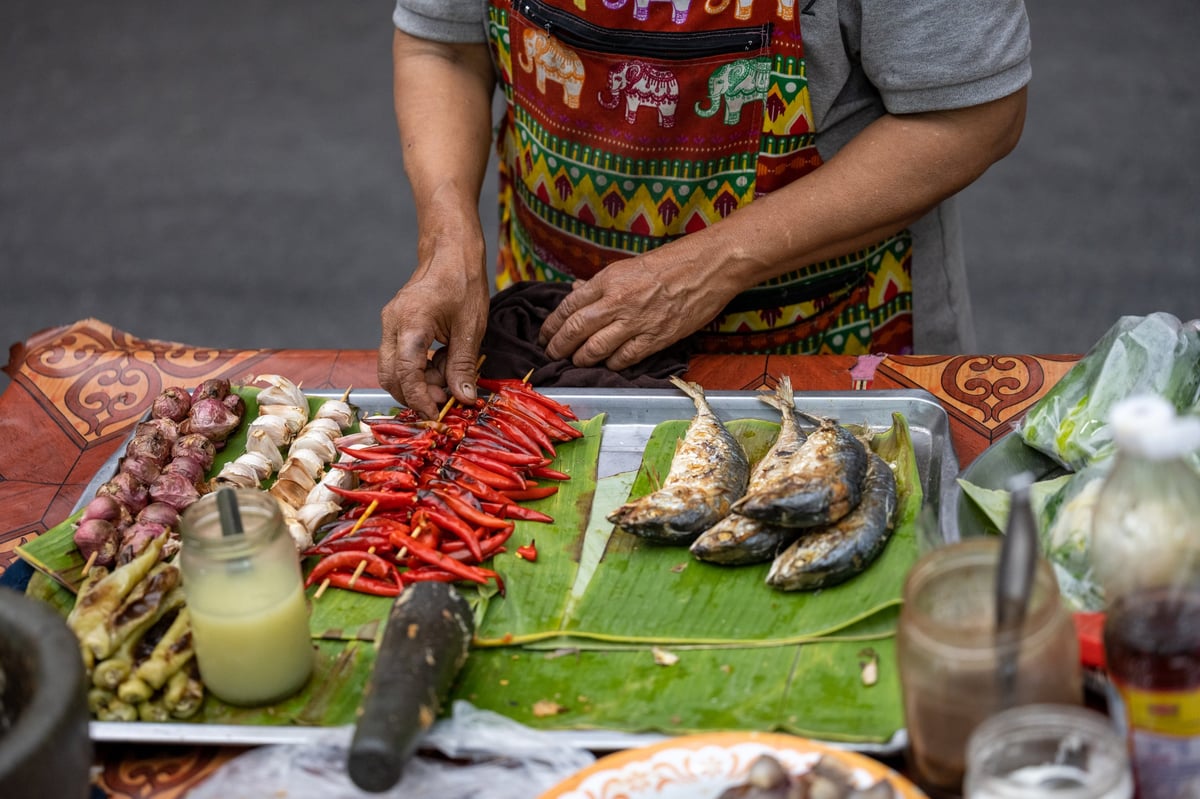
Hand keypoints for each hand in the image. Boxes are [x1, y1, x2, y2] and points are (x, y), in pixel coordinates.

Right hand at [378, 263, 488, 418]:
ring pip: (392, 369)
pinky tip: (442, 364)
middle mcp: (392, 325)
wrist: (450, 251)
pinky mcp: (395, 326)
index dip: (420, 399)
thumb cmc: (463, 282)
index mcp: (411, 323)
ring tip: (448, 378)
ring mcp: (390, 324)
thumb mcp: (471, 328)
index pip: (406, 374)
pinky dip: (418, 369)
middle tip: (444, 400)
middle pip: (390, 376)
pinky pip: (399, 357)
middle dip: (415, 395)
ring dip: (418, 383)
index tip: (437, 414)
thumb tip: (463, 398)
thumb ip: (463, 366)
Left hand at [538, 253, 731, 369]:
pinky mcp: (655, 338)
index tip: (545, 335)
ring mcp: (636, 322)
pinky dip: (612, 364)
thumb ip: (600, 283)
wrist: (707, 267)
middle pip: (576, 330)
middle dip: (558, 346)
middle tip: (551, 354)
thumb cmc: (671, 263)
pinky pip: (624, 358)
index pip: (568, 306)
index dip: (552, 325)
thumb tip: (576, 291)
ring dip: (581, 359)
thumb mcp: (628, 266)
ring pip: (595, 349)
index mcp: (608, 280)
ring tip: (575, 362)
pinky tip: (607, 365)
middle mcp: (617, 301)